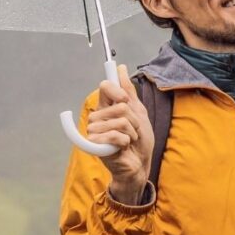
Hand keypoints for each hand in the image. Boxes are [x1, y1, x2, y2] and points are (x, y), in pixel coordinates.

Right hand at [87, 64, 154, 201]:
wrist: (139, 165)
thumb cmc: (139, 142)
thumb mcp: (139, 112)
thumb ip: (128, 92)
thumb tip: (120, 69)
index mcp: (106, 108)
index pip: (105, 87)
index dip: (117, 90)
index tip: (125, 99)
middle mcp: (97, 118)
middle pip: (120, 106)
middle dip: (134, 120)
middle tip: (133, 131)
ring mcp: (95, 132)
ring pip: (120, 121)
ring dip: (132, 133)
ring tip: (129, 141)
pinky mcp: (96, 145)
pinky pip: (116, 135)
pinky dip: (126, 141)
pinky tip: (124, 147)